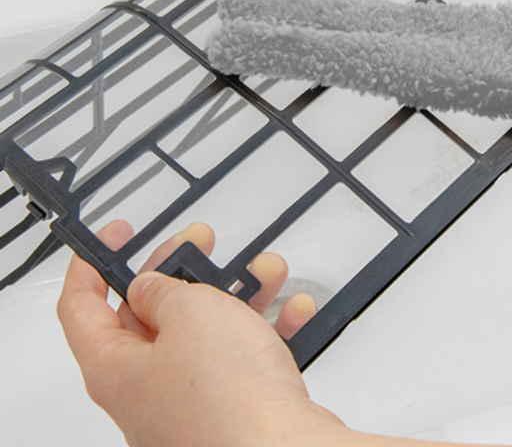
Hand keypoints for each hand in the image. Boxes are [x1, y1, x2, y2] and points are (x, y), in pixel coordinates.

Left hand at [57, 220, 343, 446]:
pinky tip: (294, 309)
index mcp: (116, 369)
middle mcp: (147, 391)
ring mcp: (192, 405)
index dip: (92, 265)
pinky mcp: (234, 412)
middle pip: (151, 318)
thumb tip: (149, 289)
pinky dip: (269, 330)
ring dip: (239, 295)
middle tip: (201, 239)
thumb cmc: (228, 393)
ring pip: (207, 335)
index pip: (81, 310)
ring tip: (267, 270)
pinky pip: (245, 360)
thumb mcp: (190, 312)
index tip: (117, 234)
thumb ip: (165, 290)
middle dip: (183, 271)